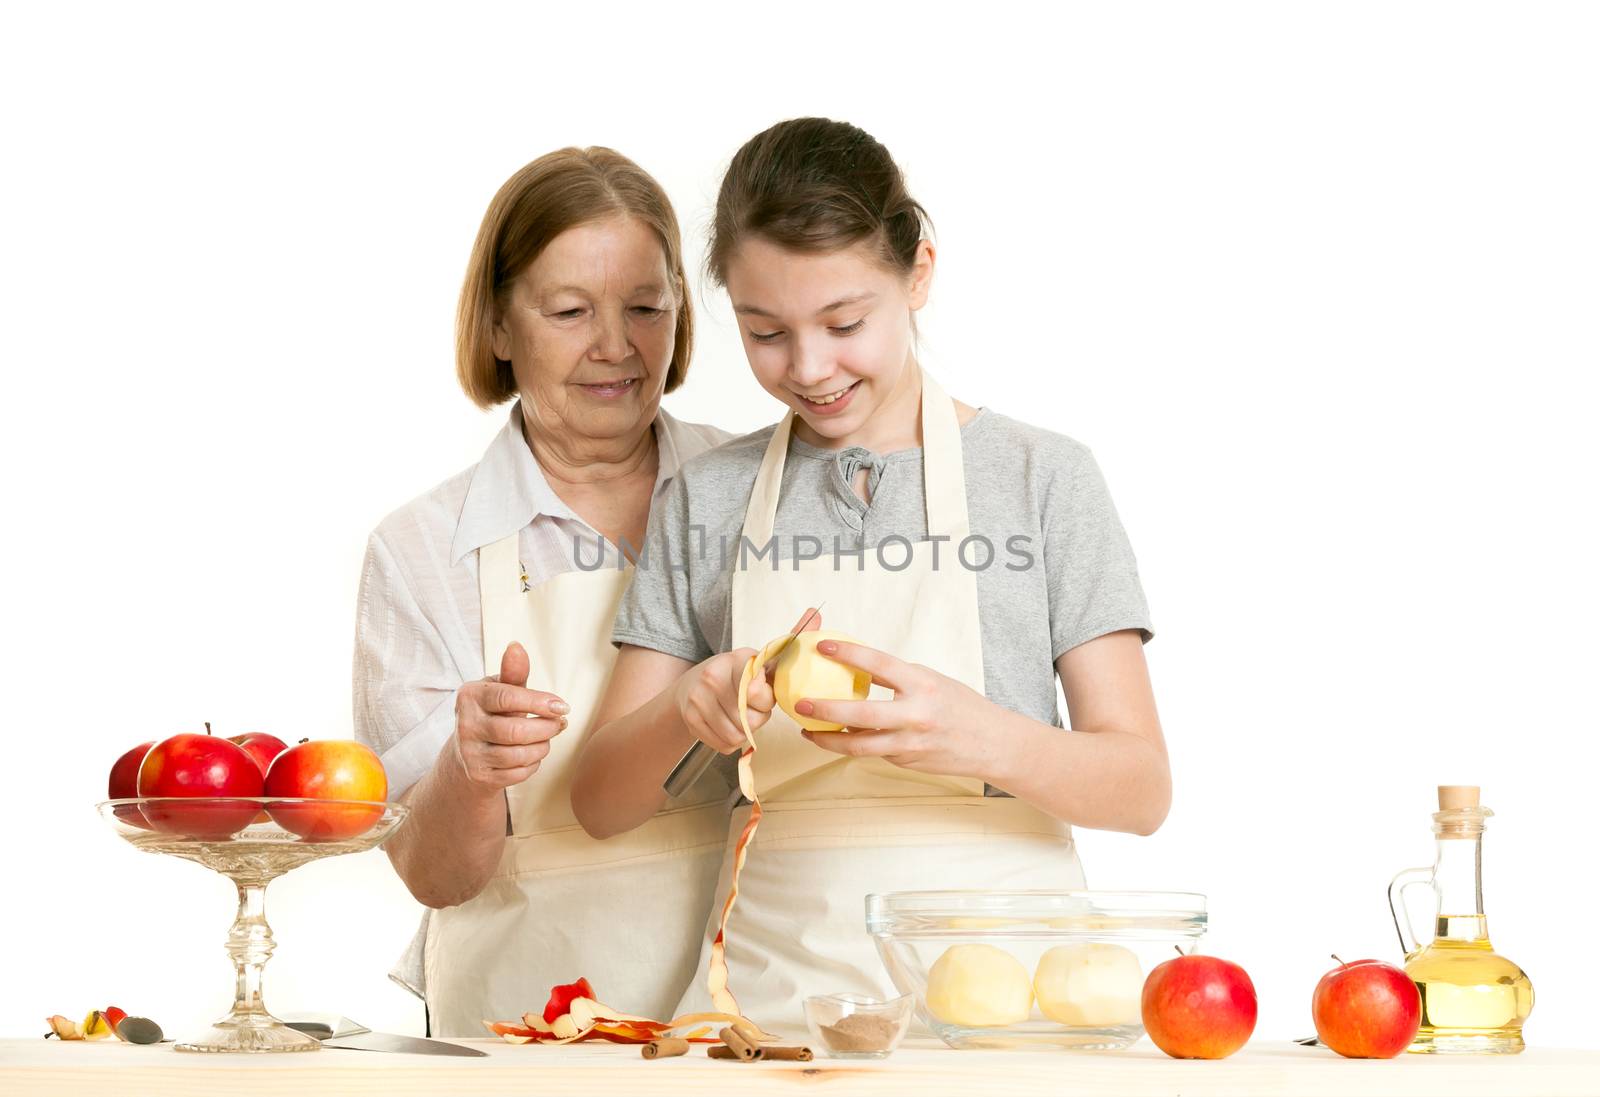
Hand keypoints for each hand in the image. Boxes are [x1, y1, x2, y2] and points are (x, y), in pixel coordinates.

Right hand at [451, 642, 568, 790]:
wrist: (467, 754)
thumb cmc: (492, 713)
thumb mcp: (500, 690)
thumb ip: (513, 673)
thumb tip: (516, 646)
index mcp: (469, 696)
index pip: (507, 698)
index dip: (539, 702)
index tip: (563, 706)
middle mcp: (465, 725)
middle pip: (516, 731)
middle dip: (547, 728)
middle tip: (560, 723)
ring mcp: (470, 754)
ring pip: (520, 755)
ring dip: (543, 746)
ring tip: (546, 737)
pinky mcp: (479, 776)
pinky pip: (518, 774)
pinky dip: (533, 764)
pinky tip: (532, 755)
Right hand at [672, 648, 775, 753]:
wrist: (690, 683)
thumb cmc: (730, 676)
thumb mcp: (752, 666)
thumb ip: (772, 674)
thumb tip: (790, 690)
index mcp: (735, 661)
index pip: (756, 693)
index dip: (766, 702)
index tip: (763, 697)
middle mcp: (712, 677)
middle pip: (749, 720)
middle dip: (758, 720)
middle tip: (753, 711)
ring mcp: (698, 699)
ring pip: (736, 736)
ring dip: (745, 734)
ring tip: (741, 719)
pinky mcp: (690, 719)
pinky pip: (722, 745)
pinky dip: (730, 742)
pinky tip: (727, 726)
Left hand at [795, 639, 1000, 779]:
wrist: (992, 744)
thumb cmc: (961, 707)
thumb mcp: (932, 681)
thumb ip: (897, 677)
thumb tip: (858, 666)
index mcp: (922, 685)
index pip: (879, 664)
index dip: (849, 654)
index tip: (823, 646)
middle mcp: (916, 716)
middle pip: (860, 715)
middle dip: (825, 711)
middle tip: (800, 704)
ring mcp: (910, 744)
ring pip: (859, 746)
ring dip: (828, 740)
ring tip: (808, 732)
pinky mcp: (906, 762)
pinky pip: (874, 752)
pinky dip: (855, 745)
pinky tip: (840, 739)